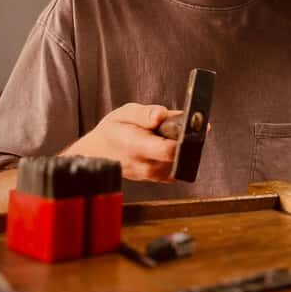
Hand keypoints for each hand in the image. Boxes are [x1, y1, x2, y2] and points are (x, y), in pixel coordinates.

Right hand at [61, 103, 182, 182]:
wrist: (99, 152)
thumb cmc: (113, 131)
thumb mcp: (125, 113)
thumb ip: (145, 113)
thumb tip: (161, 115)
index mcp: (137, 148)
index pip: (170, 150)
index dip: (185, 137)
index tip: (190, 125)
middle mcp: (147, 166)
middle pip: (182, 156)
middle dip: (186, 139)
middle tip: (178, 126)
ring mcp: (153, 176)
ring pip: (183, 161)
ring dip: (183, 148)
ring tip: (168, 136)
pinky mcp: (159, 178)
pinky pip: (179, 167)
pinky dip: (179, 156)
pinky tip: (169, 146)